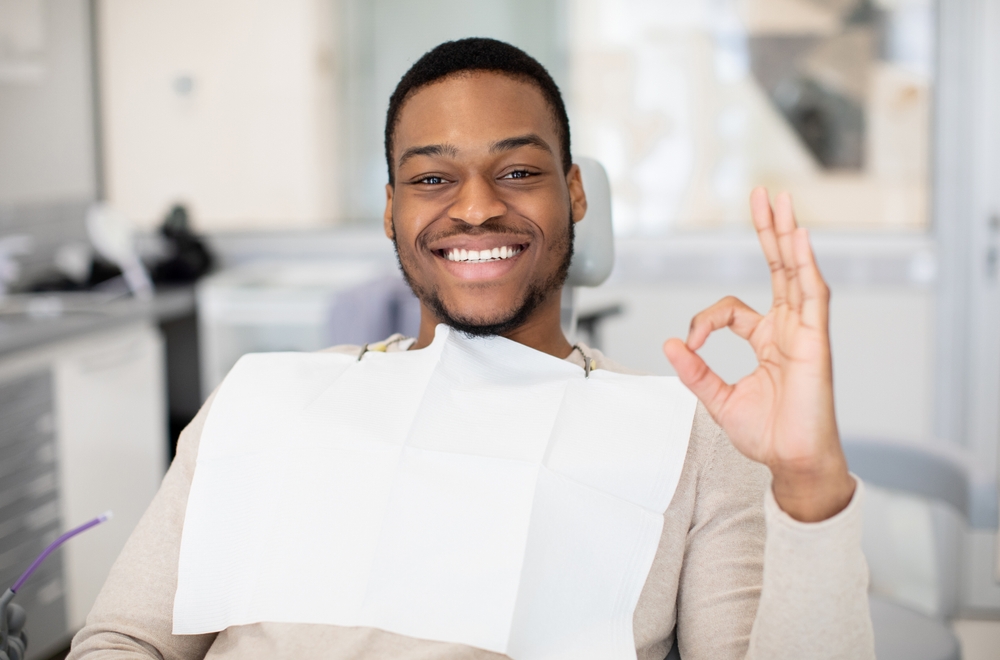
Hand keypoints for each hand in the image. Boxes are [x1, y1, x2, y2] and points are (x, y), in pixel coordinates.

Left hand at [663, 188, 854, 521]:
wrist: (793, 462)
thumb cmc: (768, 434)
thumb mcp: (718, 399)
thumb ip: (695, 370)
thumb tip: (670, 343)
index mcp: (767, 340)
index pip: (733, 308)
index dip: (706, 317)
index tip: (692, 341)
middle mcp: (788, 329)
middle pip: (778, 268)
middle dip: (768, 231)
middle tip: (762, 195)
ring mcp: (804, 333)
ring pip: (797, 272)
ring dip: (788, 236)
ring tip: (780, 202)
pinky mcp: (816, 342)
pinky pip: (814, 296)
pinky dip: (805, 266)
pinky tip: (798, 238)